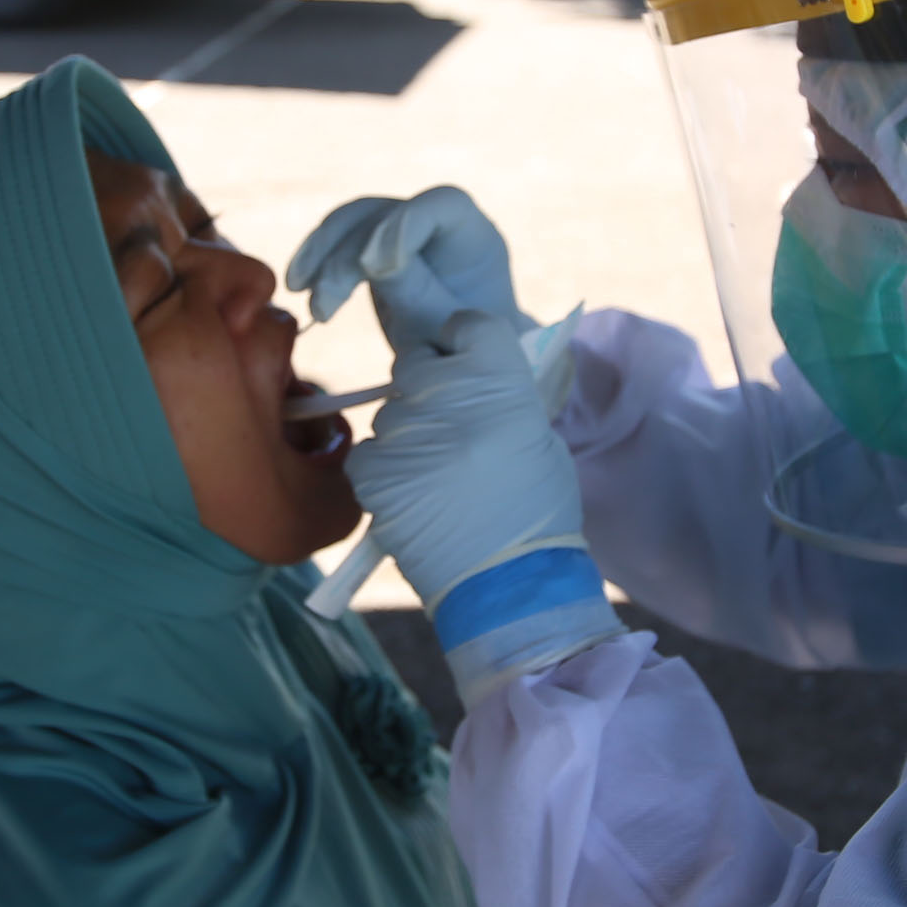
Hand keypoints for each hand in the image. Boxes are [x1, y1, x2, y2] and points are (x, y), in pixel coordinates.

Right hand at [287, 186, 527, 351]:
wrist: (461, 363)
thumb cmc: (464, 349)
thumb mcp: (442, 328)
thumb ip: (416, 292)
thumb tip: (371, 260)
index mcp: (474, 236)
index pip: (440, 206)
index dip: (402, 227)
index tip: (370, 267)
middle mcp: (438, 224)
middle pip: (383, 213)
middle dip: (346, 254)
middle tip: (324, 304)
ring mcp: (404, 232)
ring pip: (353, 221)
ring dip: (321, 252)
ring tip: (301, 293)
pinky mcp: (376, 248)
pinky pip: (340, 240)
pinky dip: (317, 260)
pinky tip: (300, 288)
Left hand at [346, 311, 580, 608]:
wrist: (508, 582)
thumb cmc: (536, 511)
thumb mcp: (537, 437)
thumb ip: (501, 399)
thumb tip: (473, 382)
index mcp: (497, 377)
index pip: (466, 324)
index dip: (464, 344)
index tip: (468, 365)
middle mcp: (445, 392)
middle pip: (416, 363)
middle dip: (428, 388)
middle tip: (450, 430)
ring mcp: (402, 430)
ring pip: (390, 413)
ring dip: (407, 434)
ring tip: (437, 478)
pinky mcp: (372, 470)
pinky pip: (368, 454)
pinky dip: (384, 472)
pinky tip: (414, 498)